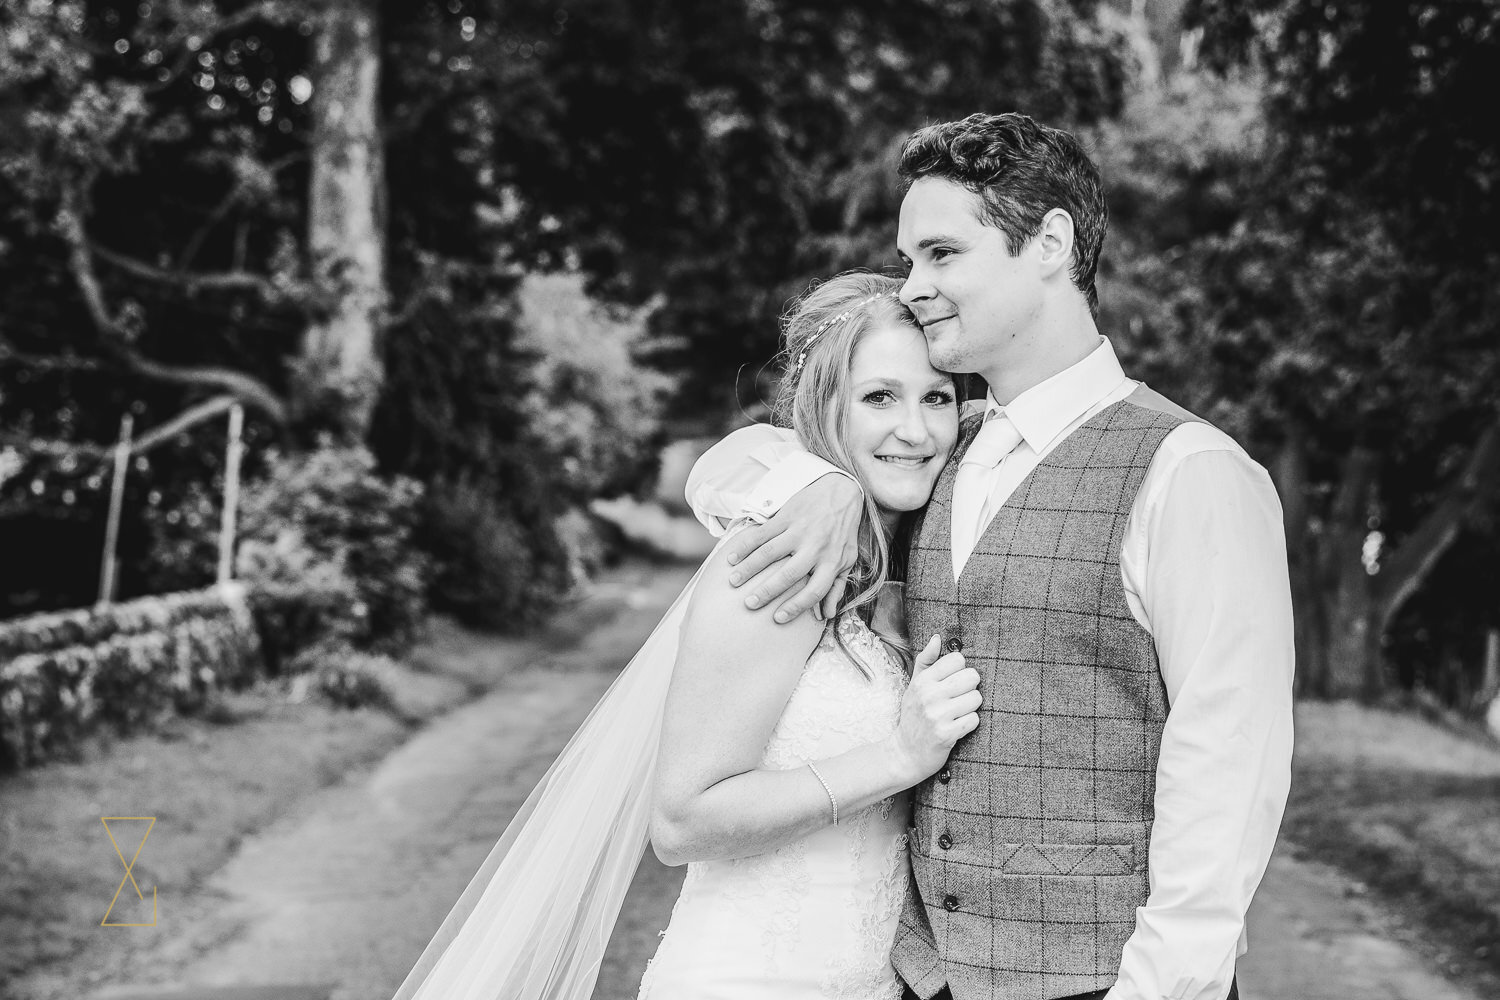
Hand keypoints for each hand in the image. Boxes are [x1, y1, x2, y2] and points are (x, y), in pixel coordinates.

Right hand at [726, 473, 862, 622]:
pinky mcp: (786, 516)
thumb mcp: (847, 559)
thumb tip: (827, 614)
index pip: (815, 591)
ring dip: (750, 568)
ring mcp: (799, 531)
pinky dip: (745, 546)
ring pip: (770, 553)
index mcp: (832, 562)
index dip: (796, 607)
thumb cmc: (842, 532)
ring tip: (734, 581)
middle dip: (767, 591)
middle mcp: (815, 547)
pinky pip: (762, 533)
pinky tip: (732, 557)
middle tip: (750, 604)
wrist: (840, 492)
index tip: (777, 618)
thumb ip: (837, 587)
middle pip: (788, 574)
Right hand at [885, 635, 981, 784]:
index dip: (960, 670)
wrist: (905, 753)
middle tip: (959, 699)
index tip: (953, 682)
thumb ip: (926, 660)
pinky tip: (958, 726)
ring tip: (957, 713)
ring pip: (976, 698)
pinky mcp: (946, 734)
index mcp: (923, 680)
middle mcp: (929, 695)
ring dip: (971, 707)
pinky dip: (970, 723)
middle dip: (970, 688)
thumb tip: (937, 638)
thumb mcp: (915, 686)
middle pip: (972, 676)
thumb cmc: (913, 716)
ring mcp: (937, 715)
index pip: (958, 659)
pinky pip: (974, 720)